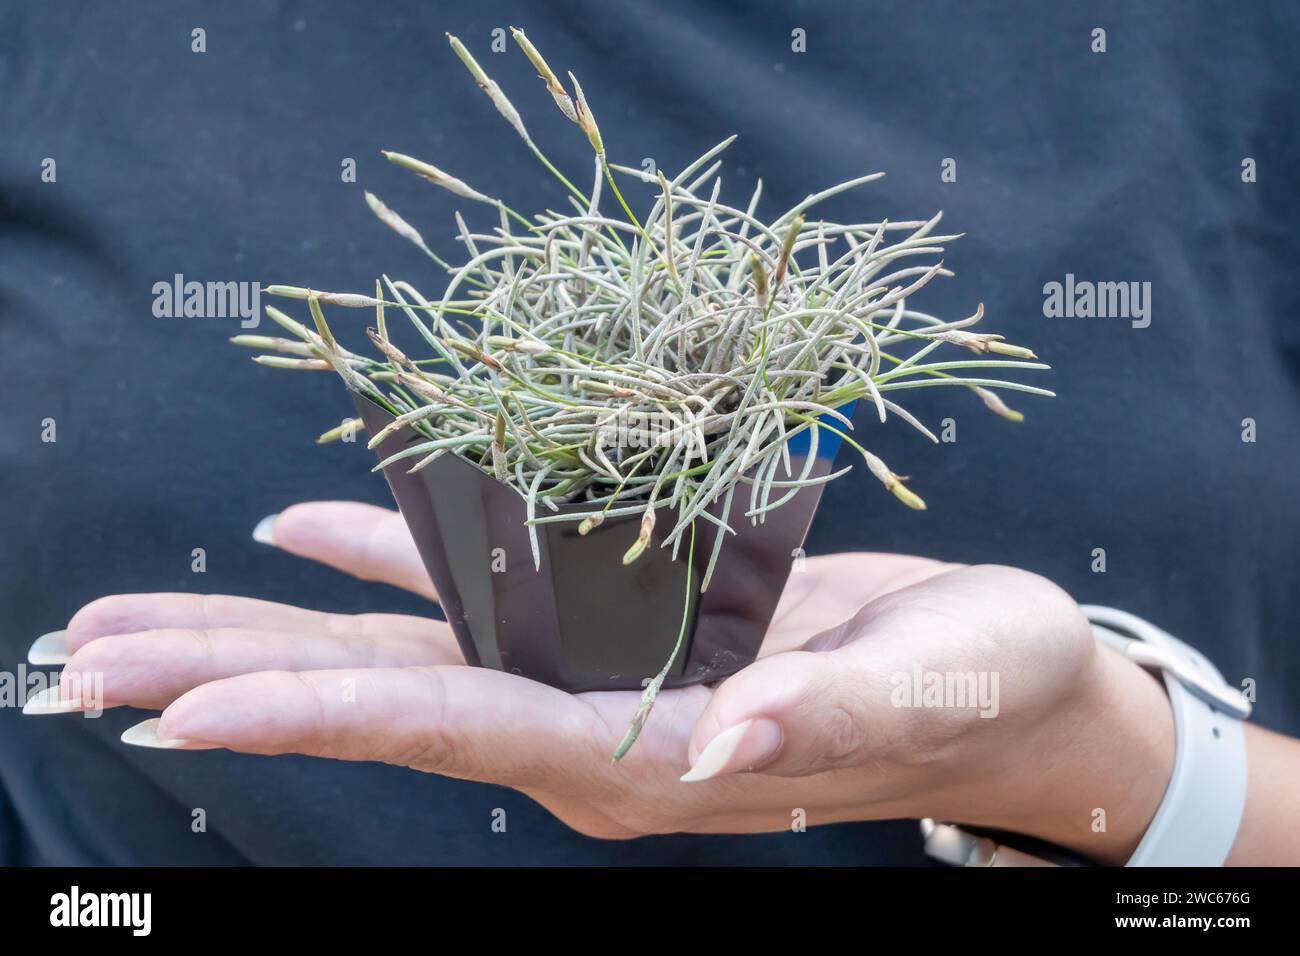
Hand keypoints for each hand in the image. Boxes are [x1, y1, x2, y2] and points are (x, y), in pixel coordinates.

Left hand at [30, 501, 1174, 861]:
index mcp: (657, 753)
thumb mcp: (925, 692)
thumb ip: (822, 712)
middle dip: (247, 677)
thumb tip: (722, 739)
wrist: (993, 685)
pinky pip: (477, 586)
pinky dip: (389, 552)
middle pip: (394, 700)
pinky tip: (302, 523)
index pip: (464, 735)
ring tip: (142, 620)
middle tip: (95, 662)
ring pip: (408, 648)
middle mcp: (596, 724)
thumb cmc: (979, 688)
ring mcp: (595, 676)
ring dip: (275, 624)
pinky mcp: (613, 626)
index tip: (192, 709)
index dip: (330, 714)